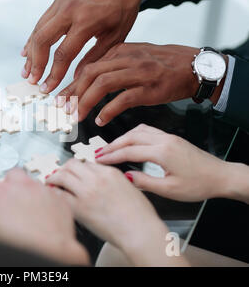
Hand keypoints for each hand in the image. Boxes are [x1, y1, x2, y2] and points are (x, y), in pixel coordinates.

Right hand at [0, 169, 88, 264]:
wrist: (47, 253)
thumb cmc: (18, 244)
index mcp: (2, 192)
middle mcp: (23, 187)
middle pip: (14, 175)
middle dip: (11, 184)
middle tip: (10, 199)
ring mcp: (44, 192)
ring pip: (34, 183)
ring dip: (30, 193)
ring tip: (28, 211)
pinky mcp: (60, 201)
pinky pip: (51, 196)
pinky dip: (47, 203)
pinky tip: (44, 216)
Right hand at [21, 0, 153, 92]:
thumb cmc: (124, 7)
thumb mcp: (116, 36)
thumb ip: (94, 57)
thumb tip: (77, 78)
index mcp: (86, 21)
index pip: (63, 54)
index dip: (53, 74)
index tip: (48, 88)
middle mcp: (70, 10)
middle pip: (43, 41)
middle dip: (36, 64)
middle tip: (33, 81)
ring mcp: (61, 2)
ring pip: (38, 30)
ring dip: (31, 52)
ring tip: (27, 70)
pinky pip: (41, 21)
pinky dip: (33, 38)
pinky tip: (28, 50)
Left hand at [46, 159, 188, 266]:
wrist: (140, 232)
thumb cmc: (140, 216)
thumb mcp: (131, 188)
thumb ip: (115, 181)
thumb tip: (105, 181)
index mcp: (110, 172)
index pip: (87, 162)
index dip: (78, 167)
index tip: (73, 172)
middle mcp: (97, 179)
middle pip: (72, 164)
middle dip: (63, 168)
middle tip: (59, 174)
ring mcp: (87, 192)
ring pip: (62, 176)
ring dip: (54, 178)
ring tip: (51, 182)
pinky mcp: (79, 208)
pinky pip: (59, 195)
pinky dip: (53, 193)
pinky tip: (52, 195)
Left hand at [57, 43, 203, 124]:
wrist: (194, 67)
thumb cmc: (163, 64)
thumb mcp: (134, 57)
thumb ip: (112, 65)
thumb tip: (87, 79)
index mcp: (120, 50)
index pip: (88, 66)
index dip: (71, 84)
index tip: (60, 98)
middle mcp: (127, 58)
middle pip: (90, 74)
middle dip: (72, 93)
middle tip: (63, 108)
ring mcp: (139, 73)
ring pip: (103, 84)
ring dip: (85, 102)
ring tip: (77, 116)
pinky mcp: (150, 88)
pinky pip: (123, 99)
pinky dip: (108, 110)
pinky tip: (101, 120)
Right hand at [96, 124, 234, 201]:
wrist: (221, 176)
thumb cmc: (200, 184)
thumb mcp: (170, 190)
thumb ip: (145, 182)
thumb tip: (126, 177)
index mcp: (163, 152)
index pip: (129, 151)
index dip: (111, 156)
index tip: (99, 160)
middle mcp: (165, 140)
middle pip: (131, 137)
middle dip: (112, 145)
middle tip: (99, 153)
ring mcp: (169, 137)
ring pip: (138, 131)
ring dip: (122, 138)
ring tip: (110, 147)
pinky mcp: (172, 138)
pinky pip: (147, 131)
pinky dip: (133, 135)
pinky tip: (129, 141)